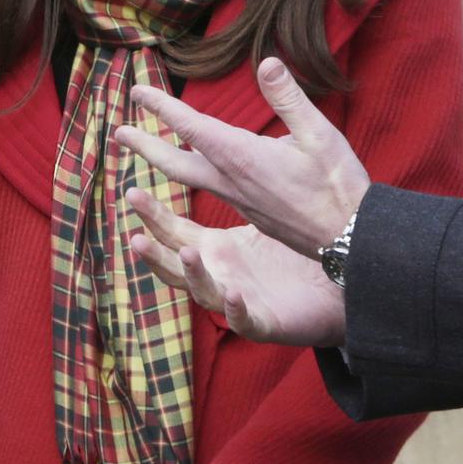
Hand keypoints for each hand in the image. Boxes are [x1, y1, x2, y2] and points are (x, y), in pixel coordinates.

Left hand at [113, 56, 368, 256]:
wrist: (348, 239)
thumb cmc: (337, 186)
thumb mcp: (320, 134)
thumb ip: (289, 98)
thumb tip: (267, 62)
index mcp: (241, 156)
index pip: (190, 127)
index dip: (161, 107)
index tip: (136, 92)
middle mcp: (230, 180)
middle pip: (174, 161)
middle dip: (144, 144)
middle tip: (118, 131)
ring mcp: (237, 200)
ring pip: (188, 178)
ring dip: (162, 160)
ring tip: (144, 150)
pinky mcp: (249, 212)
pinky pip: (209, 190)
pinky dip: (190, 176)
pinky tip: (197, 171)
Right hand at [127, 186, 346, 346]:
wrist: (331, 290)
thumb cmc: (291, 253)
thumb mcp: (260, 213)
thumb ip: (238, 183)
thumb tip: (220, 141)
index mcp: (215, 250)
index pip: (173, 231)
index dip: (151, 216)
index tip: (131, 191)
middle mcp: (217, 276)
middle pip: (174, 266)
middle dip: (154, 254)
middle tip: (136, 237)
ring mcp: (236, 301)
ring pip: (203, 293)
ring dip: (193, 276)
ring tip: (187, 254)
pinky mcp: (263, 322)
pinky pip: (244, 319)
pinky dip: (235, 309)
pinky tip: (234, 293)